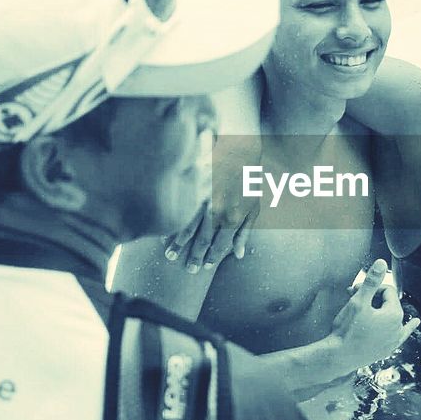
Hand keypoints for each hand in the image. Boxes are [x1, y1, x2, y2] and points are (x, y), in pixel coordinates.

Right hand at [164, 132, 261, 272]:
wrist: (239, 150)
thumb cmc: (248, 181)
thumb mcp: (254, 207)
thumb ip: (245, 232)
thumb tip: (238, 255)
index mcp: (234, 218)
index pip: (220, 244)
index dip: (213, 257)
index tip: (206, 266)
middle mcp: (218, 212)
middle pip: (204, 240)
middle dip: (195, 256)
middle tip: (188, 269)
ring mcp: (205, 200)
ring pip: (189, 228)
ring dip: (179, 244)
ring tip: (171, 256)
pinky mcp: (194, 189)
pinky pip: (182, 210)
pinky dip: (174, 224)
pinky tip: (166, 233)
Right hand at [330, 260, 417, 371]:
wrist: (338, 357)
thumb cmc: (347, 330)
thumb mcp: (358, 301)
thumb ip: (371, 281)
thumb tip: (381, 262)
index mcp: (394, 314)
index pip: (386, 290)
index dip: (370, 288)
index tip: (355, 292)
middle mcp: (398, 328)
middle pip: (387, 303)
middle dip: (372, 299)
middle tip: (352, 300)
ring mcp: (393, 340)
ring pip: (389, 317)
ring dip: (378, 311)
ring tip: (363, 311)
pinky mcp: (387, 349)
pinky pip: (401, 335)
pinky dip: (407, 328)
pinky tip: (414, 323)